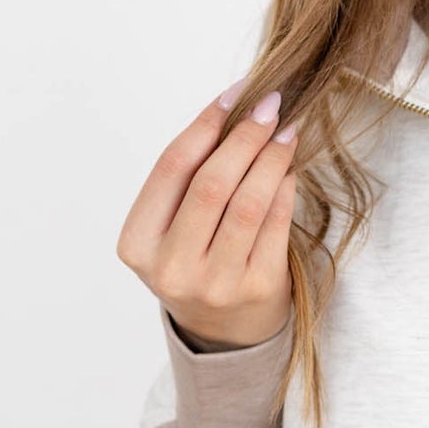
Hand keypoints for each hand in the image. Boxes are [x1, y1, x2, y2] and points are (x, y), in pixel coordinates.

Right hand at [117, 79, 300, 350]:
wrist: (225, 332)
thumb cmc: (198, 262)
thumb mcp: (173, 229)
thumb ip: (190, 180)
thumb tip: (234, 109)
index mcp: (138, 245)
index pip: (171, 168)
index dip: (204, 125)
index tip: (233, 95)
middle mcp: (172, 267)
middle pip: (211, 184)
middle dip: (244, 137)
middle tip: (270, 105)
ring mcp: (216, 283)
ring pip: (248, 202)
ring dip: (271, 157)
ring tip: (287, 130)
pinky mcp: (257, 289)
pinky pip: (275, 224)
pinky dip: (285, 187)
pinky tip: (290, 166)